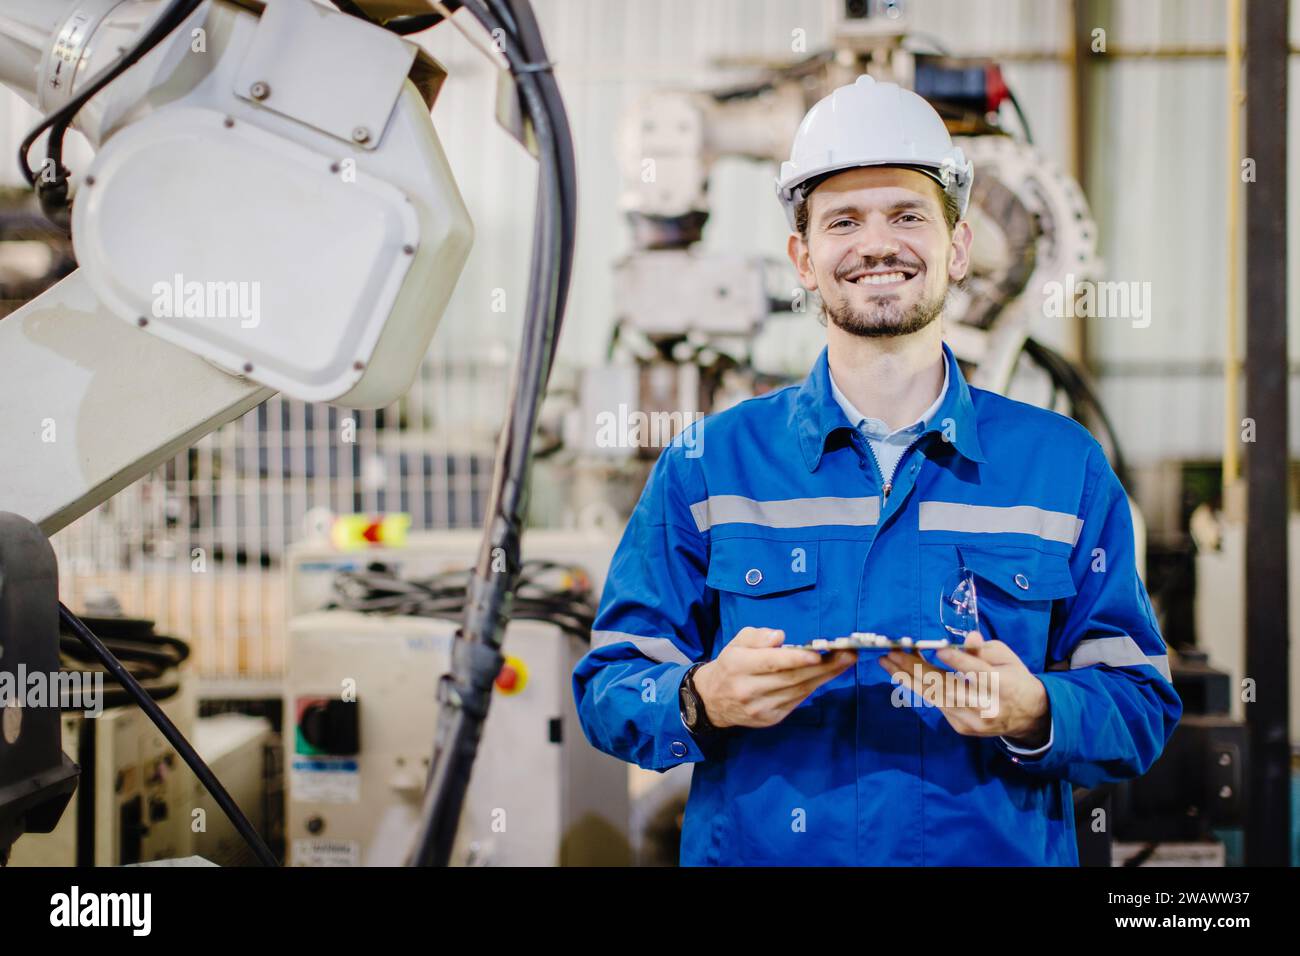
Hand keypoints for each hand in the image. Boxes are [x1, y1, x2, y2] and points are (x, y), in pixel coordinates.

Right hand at [694, 627, 855, 728]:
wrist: (712, 700)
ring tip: (844, 662)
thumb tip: (779, 636)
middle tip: (848, 654)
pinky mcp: (769, 719)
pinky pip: (796, 701)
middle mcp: (748, 689)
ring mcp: (760, 708)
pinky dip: (813, 687)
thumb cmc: (730, 664)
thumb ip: (757, 636)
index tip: (819, 653)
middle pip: (791, 678)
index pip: (771, 663)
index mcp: (738, 666)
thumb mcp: (736, 642)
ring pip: (798, 691)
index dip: (795, 658)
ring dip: (824, 676)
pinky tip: (825, 675)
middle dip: (823, 666)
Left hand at [879, 631, 1049, 745]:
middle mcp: (987, 707)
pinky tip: (903, 676)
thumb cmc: (1013, 678)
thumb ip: (985, 649)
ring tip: (888, 663)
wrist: (1027, 716)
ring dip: (908, 679)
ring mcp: (973, 721)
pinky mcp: (962, 728)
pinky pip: (937, 705)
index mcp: (1003, 685)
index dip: (958, 661)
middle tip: (892, 653)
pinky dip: (920, 689)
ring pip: (936, 698)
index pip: (978, 672)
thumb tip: (968, 637)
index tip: (937, 647)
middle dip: (916, 668)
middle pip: (948, 686)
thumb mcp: (1006, 658)